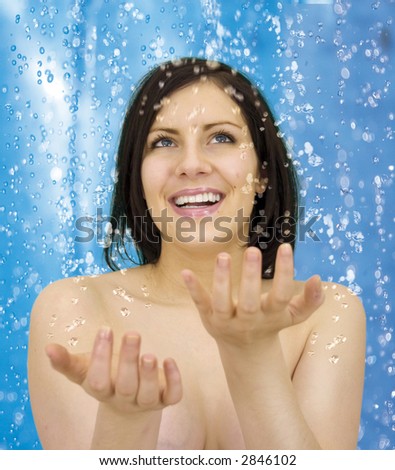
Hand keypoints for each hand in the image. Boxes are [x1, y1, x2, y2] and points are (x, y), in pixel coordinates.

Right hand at [45, 329, 181, 413]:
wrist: (128, 402)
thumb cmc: (105, 376)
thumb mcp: (85, 370)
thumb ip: (67, 361)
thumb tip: (49, 348)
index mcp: (102, 390)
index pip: (98, 380)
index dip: (101, 356)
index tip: (105, 329)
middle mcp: (124, 398)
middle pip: (126, 386)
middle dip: (128, 361)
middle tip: (132, 334)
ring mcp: (146, 401)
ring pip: (148, 394)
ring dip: (150, 374)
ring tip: (150, 354)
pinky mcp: (166, 399)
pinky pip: (172, 396)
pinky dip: (174, 381)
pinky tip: (170, 360)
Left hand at [181, 244, 324, 349]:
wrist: (246, 350)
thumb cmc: (271, 323)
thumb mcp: (293, 315)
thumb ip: (310, 300)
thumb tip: (318, 279)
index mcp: (271, 316)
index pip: (281, 296)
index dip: (285, 273)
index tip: (286, 247)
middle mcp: (248, 320)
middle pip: (249, 302)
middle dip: (250, 278)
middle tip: (253, 250)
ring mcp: (226, 320)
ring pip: (222, 303)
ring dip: (221, 281)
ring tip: (223, 256)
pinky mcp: (208, 318)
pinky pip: (201, 304)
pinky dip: (194, 289)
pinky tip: (185, 272)